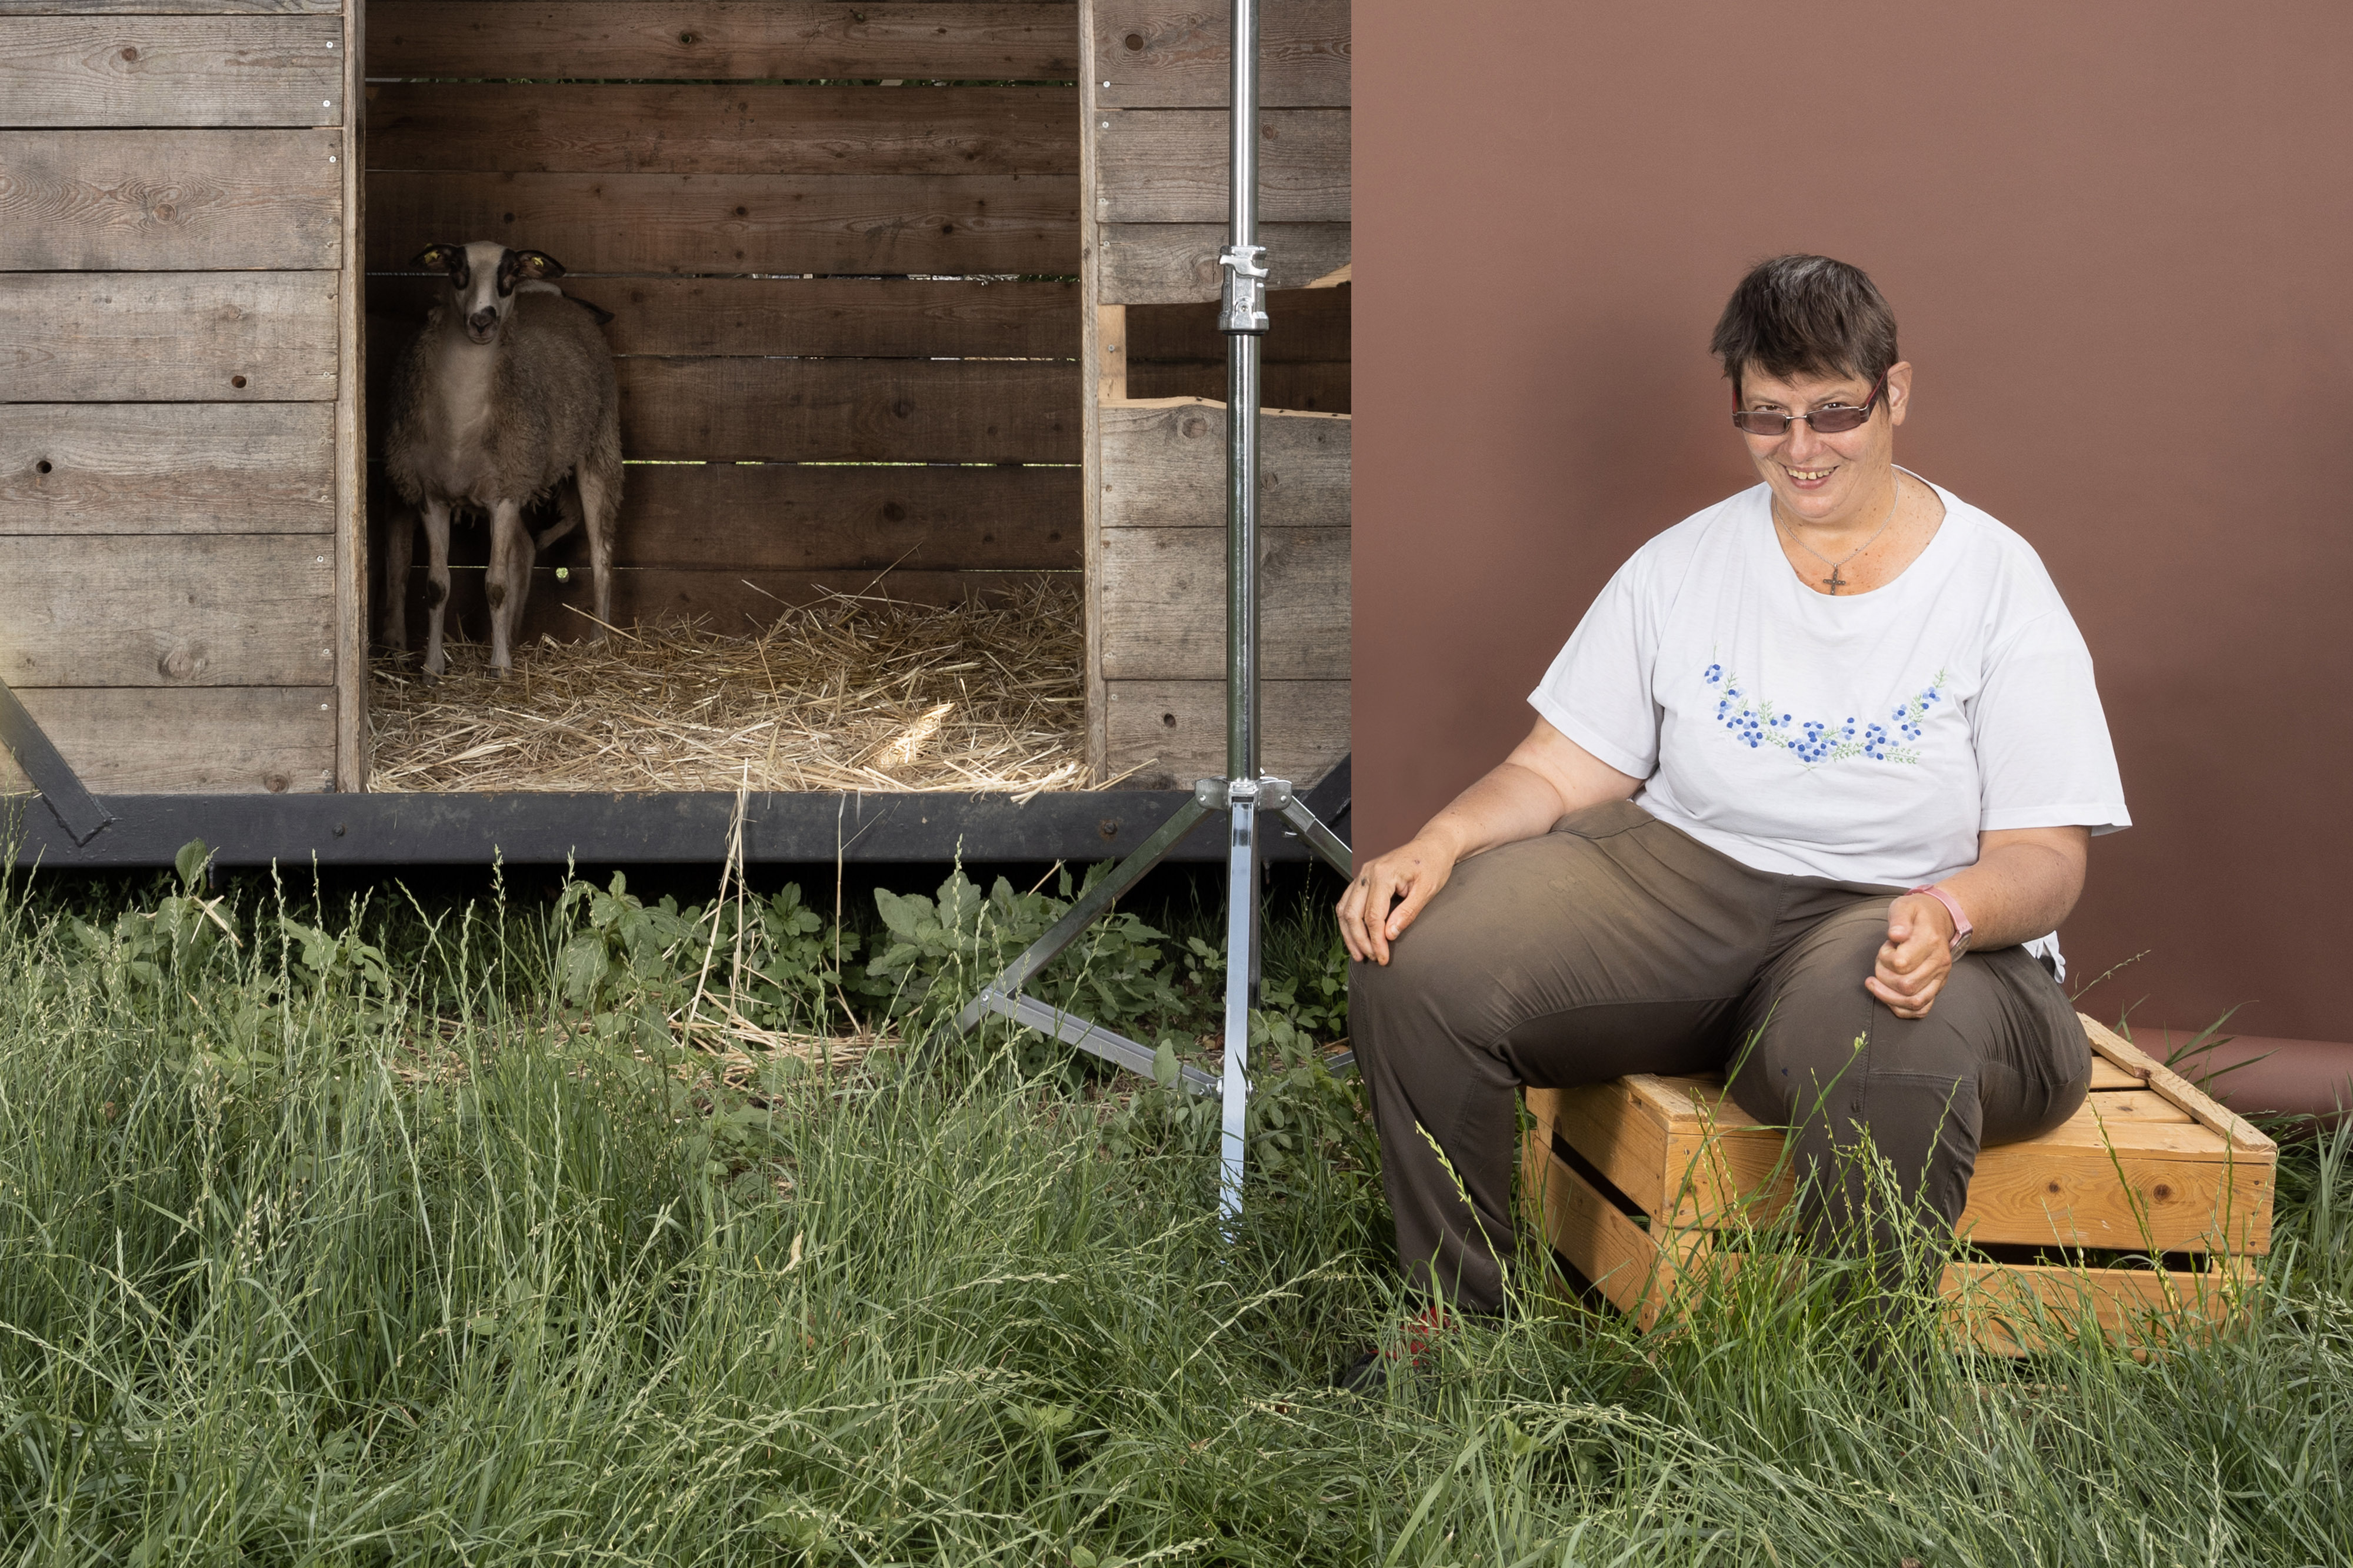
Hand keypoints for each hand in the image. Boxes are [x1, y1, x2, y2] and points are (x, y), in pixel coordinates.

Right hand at [1338, 835, 1456, 964]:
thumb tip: (1390, 934)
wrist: (1432, 845)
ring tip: (1359, 953)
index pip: (1373, 916)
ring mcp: (1362, 875)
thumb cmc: (1433, 864)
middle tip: (1372, 958)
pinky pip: (1347, 902)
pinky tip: (1355, 935)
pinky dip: (1349, 921)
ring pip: (1345, 909)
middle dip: (1360, 941)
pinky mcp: (1363, 879)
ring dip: (1349, 934)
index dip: (1376, 941)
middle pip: (1353, 914)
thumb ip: (1407, 912)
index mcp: (1383, 874)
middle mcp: (1367, 873)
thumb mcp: (1427, 890)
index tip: (1382, 958)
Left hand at [1867, 894, 1955, 1018]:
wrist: (1939, 919)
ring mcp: (1940, 977)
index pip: (1901, 963)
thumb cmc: (1916, 913)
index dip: (1885, 959)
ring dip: (1888, 995)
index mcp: (1930, 941)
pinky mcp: (1937, 987)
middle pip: (1906, 985)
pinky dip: (1902, 1009)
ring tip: (1877, 982)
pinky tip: (1888, 997)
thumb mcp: (1904, 906)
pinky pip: (1922, 1009)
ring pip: (1913, 1001)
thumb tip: (1896, 935)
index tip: (1885, 948)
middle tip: (1880, 964)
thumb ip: (1899, 919)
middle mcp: (1939, 962)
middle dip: (1883, 977)